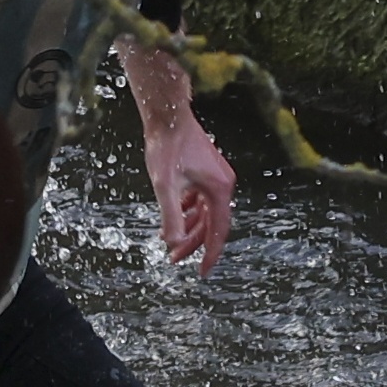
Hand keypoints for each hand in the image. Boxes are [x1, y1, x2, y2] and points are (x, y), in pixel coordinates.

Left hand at [147, 119, 236, 274]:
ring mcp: (214, 176)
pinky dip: (187, 210)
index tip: (203, 272)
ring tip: (167, 240)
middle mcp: (222, 184)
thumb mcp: (164, 185)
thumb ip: (171, 215)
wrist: (168, 115)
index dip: (211, 254)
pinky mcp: (205, 169)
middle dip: (192, 243)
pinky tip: (171, 216)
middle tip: (174, 259)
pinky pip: (199, 198)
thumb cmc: (167, 146)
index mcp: (218, 189)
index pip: (219, 230)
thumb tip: (173, 242)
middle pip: (210, 223)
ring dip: (188, 227)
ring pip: (204, 211)